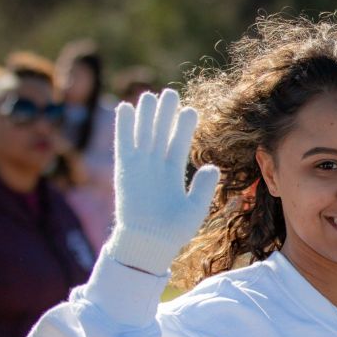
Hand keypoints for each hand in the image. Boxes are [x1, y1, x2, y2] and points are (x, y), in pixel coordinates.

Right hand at [108, 89, 219, 274]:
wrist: (148, 243)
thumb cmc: (173, 231)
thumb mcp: (194, 209)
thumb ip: (203, 188)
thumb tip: (212, 167)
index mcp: (173, 174)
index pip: (178, 144)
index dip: (184, 127)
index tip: (190, 110)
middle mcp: (156, 167)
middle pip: (161, 134)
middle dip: (165, 114)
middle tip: (170, 93)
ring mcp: (139, 167)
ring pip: (143, 135)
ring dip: (146, 116)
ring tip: (149, 95)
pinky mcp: (124, 170)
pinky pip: (123, 144)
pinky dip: (124, 127)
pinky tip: (126, 108)